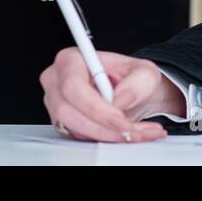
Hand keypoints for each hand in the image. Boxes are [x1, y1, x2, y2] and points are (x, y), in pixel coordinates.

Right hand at [39, 48, 184, 142]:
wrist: (134, 93)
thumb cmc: (133, 78)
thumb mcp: (146, 72)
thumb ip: (138, 81)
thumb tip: (121, 99)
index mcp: (71, 60)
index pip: (74, 86)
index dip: (96, 107)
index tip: (120, 119)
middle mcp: (57, 82)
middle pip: (68, 112)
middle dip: (103, 126)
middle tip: (130, 131)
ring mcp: (56, 104)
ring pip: (73, 128)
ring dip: (106, 135)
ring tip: (135, 133)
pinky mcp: (62, 124)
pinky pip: (77, 138)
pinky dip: (103, 140)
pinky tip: (124, 135)